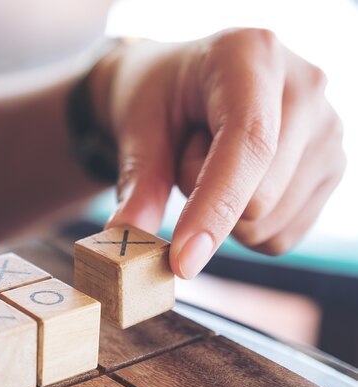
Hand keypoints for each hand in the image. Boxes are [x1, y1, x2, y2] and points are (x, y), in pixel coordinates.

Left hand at [101, 29, 345, 277]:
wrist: (182, 85)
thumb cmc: (158, 97)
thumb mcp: (138, 128)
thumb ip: (138, 183)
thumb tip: (125, 240)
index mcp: (251, 55)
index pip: (248, 143)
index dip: (215, 207)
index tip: (182, 261)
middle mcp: (305, 86)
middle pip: (262, 194)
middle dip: (204, 199)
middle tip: (187, 151)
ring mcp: (328, 130)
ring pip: (271, 224)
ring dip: (225, 212)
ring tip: (212, 159)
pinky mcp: (330, 168)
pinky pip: (281, 236)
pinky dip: (246, 227)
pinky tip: (239, 180)